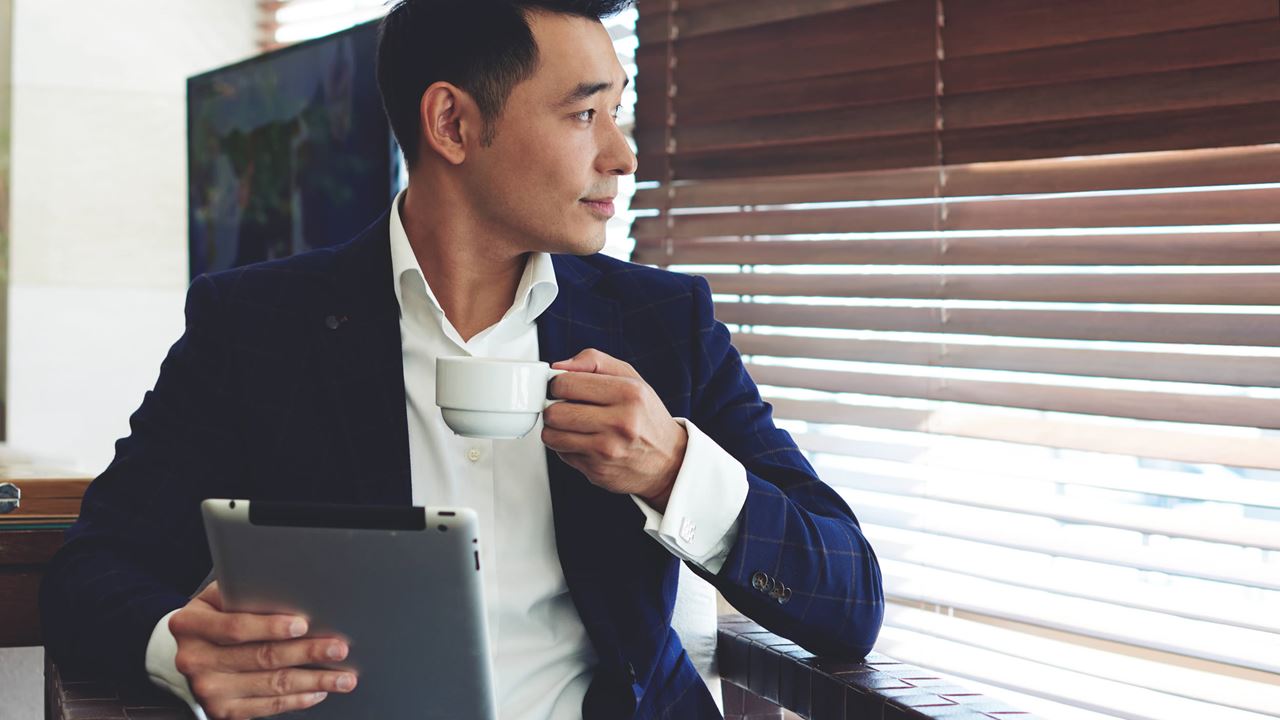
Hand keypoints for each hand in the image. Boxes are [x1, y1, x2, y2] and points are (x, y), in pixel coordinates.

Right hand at [168, 581, 357, 719]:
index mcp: (191, 625)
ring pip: (271, 685)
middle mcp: (195, 660)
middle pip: (261, 657)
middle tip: (338, 648)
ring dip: (313, 681)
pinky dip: (297, 699)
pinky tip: (318, 691)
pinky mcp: (223, 710)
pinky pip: (267, 707)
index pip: (236, 627)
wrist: (190, 651)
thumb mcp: (220, 596)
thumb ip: (248, 593)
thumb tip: (295, 593)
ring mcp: (208, 690)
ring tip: (342, 676)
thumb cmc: (215, 615)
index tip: (303, 624)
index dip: (271, 626)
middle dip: (306, 653)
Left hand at [543, 349, 687, 510]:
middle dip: (553, 408)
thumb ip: (594, 362)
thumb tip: (559, 367)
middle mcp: (620, 422)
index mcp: (628, 393)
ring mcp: (608, 450)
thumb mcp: (631, 378)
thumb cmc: (646, 417)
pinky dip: (566, 447)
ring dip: (555, 430)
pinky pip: (561, 455)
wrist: (668, 461)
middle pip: (555, 412)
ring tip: (572, 425)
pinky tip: (584, 442)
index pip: (566, 384)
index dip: (557, 384)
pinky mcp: (597, 471)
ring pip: (552, 436)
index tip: (563, 388)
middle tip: (565, 407)